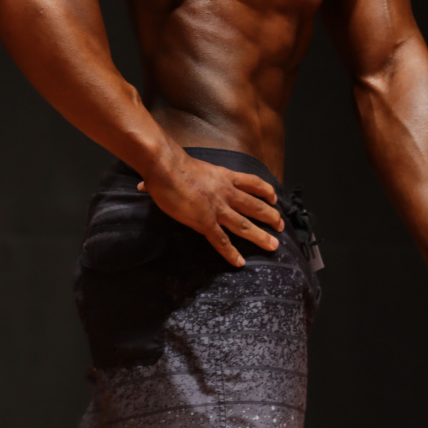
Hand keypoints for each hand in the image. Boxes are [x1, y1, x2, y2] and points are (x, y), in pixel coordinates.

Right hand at [137, 152, 284, 266]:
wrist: (167, 168)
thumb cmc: (170, 165)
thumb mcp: (185, 165)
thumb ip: (176, 175)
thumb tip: (147, 183)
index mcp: (224, 176)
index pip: (252, 183)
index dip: (265, 191)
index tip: (274, 198)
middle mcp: (226, 192)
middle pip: (255, 205)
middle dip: (270, 216)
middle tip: (280, 226)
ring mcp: (217, 208)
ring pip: (245, 224)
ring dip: (260, 236)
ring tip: (273, 246)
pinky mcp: (205, 222)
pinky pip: (221, 241)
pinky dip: (231, 253)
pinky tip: (240, 262)